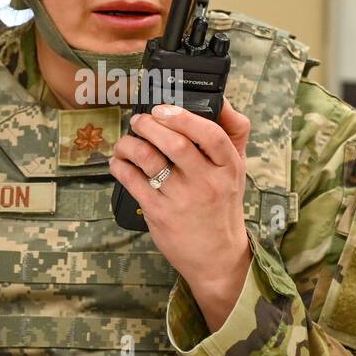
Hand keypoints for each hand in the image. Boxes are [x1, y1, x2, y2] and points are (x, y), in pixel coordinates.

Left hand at [110, 98, 252, 330]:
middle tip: (139, 120)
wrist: (217, 256)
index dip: (183, 117)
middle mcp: (206, 183)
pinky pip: (132, 181)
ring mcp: (181, 199)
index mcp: (228, 168)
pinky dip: (120, 166)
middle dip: (149, 125)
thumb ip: (232, 134)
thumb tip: (220, 99)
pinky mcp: (159, 214)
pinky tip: (119, 162)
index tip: (163, 110)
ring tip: (126, 141)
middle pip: (175, 143)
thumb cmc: (222, 206)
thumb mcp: (237, 171)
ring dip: (129, 144)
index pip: (211, 135)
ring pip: (148, 159)